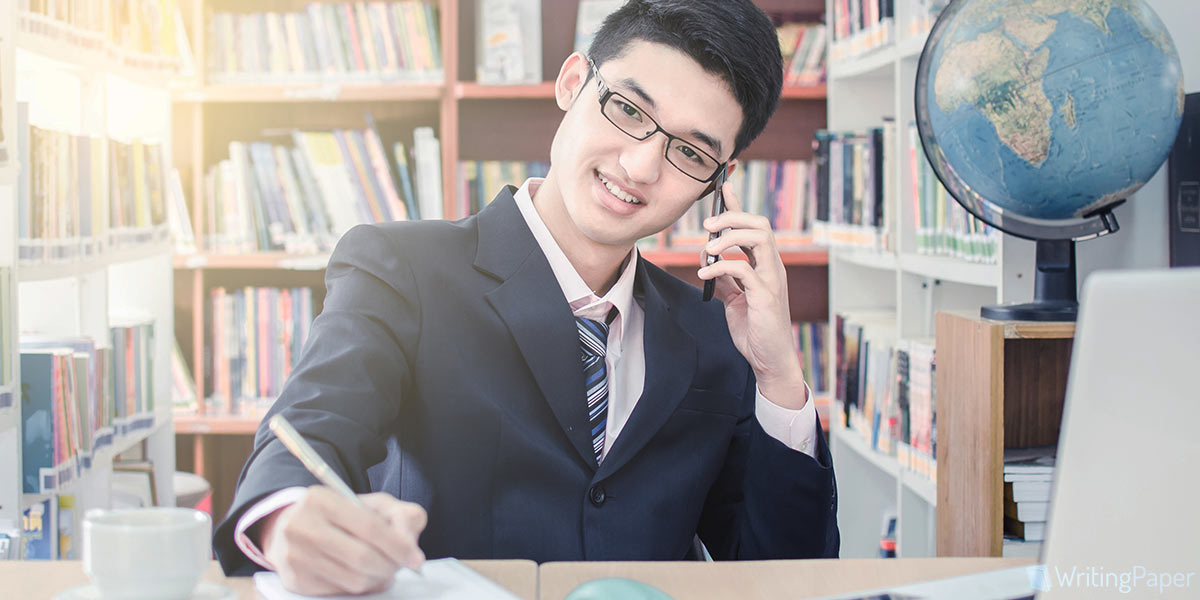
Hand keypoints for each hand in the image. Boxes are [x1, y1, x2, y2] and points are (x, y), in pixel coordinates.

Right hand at [259, 486, 426, 594]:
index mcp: (322, 500)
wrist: (293, 528)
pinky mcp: (296, 580)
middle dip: (390, 566)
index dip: (398, 545)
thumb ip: (399, 516)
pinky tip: (362, 574)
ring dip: (378, 578)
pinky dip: (360, 587)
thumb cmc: (341, 515)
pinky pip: (341, 593)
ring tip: (382, 568)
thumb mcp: (372, 504)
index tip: (415, 558)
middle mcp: (302, 526)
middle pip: (362, 557)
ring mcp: (295, 556)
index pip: (370, 527)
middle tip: (400, 565)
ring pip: (354, 580)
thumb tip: (410, 546)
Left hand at [698, 180, 807, 408]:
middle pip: (760, 225)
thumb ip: (725, 279)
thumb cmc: (755, 330)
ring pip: (759, 238)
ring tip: (707, 249)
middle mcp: (772, 267)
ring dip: (730, 237)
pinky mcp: (766, 296)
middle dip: (733, 216)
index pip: (754, 227)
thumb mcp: (734, 300)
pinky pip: (744, 269)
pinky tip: (704, 273)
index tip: (725, 187)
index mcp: (765, 265)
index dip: (739, 205)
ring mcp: (772, 280)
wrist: (769, 360)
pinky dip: (721, 266)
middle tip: (708, 224)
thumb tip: (708, 261)